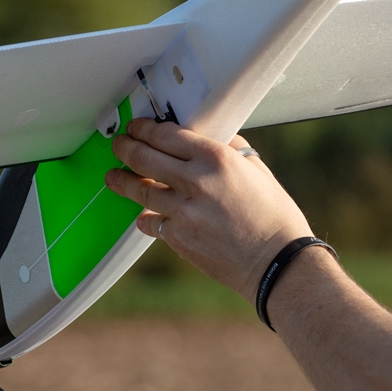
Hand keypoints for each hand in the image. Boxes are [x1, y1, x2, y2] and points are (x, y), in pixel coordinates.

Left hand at [105, 117, 314, 304]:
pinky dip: (145, 217)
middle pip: (144, 158)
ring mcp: (184, 212)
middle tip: (119, 145)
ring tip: (113, 176)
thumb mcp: (257, 170)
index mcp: (216, 158)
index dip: (144, 128)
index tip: (137, 126)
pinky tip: (141, 215)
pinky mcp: (179, 239)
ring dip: (122, 181)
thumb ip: (231, 149)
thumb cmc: (275, 216)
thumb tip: (211, 135)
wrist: (278, 264)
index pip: (166, 134)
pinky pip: (152, 223)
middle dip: (125, 148)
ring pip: (140, 191)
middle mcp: (196, 181)